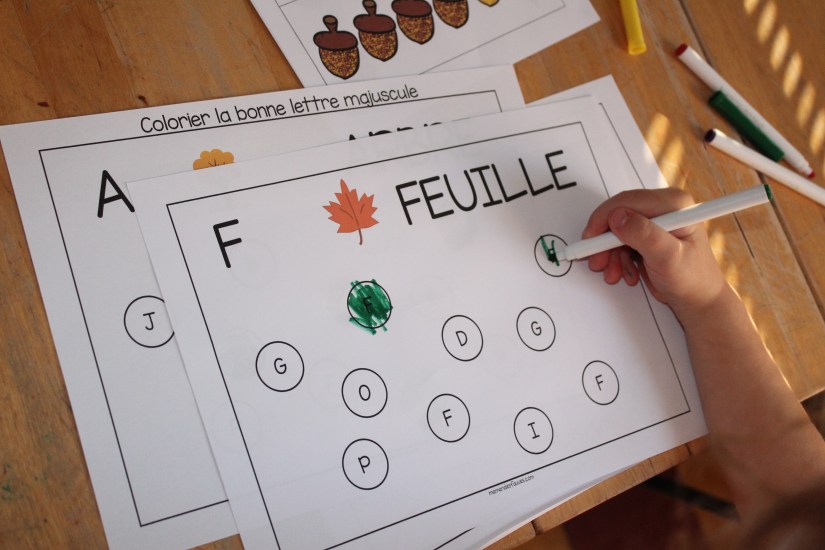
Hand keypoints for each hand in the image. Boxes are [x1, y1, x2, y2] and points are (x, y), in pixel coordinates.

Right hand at [582, 187, 726, 316]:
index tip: (590, 239)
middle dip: (605, 241)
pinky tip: (626, 271)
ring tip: (615, 273)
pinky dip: (616, 258)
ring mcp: (654, 222)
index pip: (628, 201)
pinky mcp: (646, 235)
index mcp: (674, 205)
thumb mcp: (668, 258)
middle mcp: (664, 208)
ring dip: (610, 254)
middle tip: (597, 261)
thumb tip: (618, 217)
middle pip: (619, 215)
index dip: (604, 219)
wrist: (697, 300)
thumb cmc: (693, 280)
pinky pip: (619, 241)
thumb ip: (644, 235)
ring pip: (616, 231)